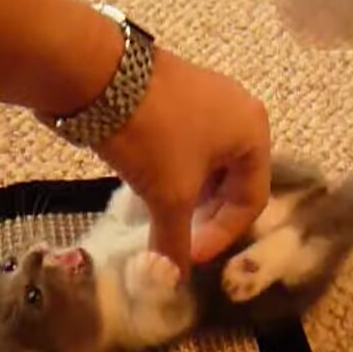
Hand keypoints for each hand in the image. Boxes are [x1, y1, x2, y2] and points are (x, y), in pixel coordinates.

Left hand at [93, 49, 270, 274]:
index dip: (222, 234)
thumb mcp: (168, 194)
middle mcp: (239, 110)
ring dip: (188, 194)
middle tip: (180, 237)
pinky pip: (186, 143)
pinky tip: (150, 185)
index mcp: (254, 132)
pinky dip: (173, 170)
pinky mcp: (176, 93)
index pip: (251, 199)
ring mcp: (207, 97)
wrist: (99, 74)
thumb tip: (171, 277)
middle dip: (206, 215)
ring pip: (207, 162)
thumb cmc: (153, 135)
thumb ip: (175, 241)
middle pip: (232, 180)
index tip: (189, 255)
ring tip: (163, 215)